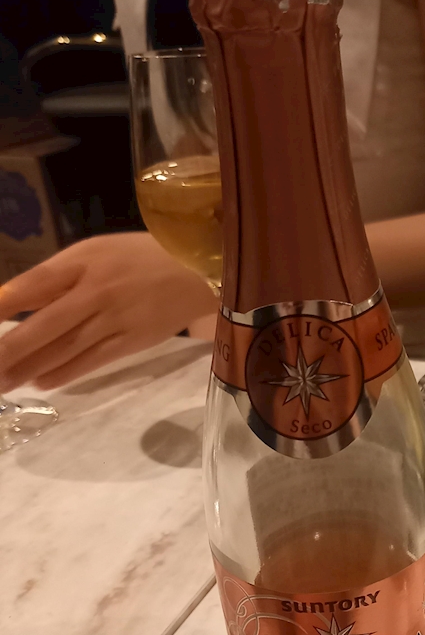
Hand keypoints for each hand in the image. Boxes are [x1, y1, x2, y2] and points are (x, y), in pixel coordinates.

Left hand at [0, 232, 218, 391]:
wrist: (196, 270)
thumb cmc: (138, 257)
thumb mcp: (95, 252)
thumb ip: (59, 276)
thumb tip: (16, 302)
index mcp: (84, 261)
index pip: (35, 283)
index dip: (5, 304)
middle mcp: (97, 291)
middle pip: (46, 325)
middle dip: (11, 349)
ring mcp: (115, 319)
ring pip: (66, 348)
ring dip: (31, 368)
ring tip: (5, 381)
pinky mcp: (132, 341)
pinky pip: (93, 361)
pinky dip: (64, 374)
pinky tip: (42, 382)